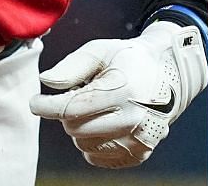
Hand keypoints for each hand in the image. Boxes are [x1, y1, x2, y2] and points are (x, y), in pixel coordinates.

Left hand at [29, 20, 207, 168]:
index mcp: (125, 90)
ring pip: (83, 145)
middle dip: (68, 113)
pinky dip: (93, 143)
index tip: (36, 102)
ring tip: (96, 109)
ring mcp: (138, 139)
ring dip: (80, 128)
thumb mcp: (103, 51)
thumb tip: (47, 81)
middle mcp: (134, 118)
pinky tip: (103, 124)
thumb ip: (73, 65)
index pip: (72, 107)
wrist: (170, 74)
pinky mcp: (139, 152)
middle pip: (75, 128)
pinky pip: (97, 157)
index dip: (47, 106)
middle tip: (79, 96)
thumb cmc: (131, 61)